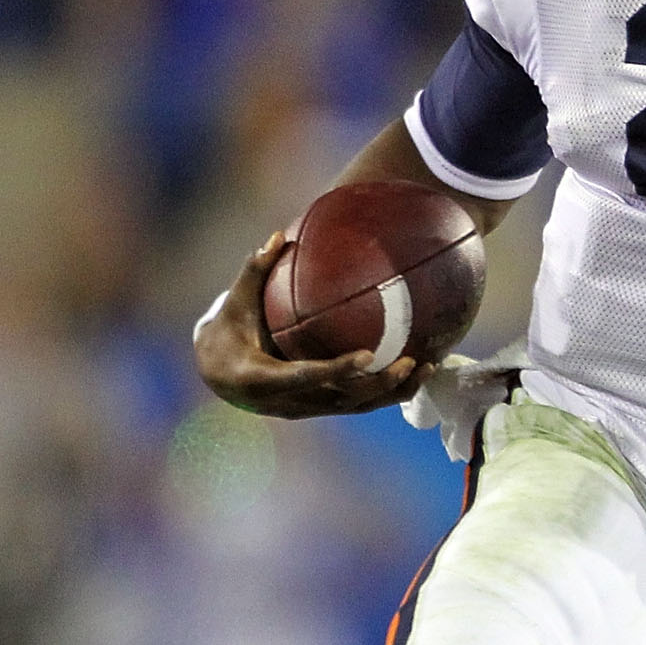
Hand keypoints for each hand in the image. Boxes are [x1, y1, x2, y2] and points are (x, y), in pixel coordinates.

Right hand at [191, 232, 421, 420]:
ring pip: (356, 407)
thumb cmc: (227, 332)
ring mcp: (307, 409)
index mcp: (263, 378)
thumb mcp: (234, 302)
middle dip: (378, 384)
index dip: (337, 370)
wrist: (218, 375)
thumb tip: (277, 236)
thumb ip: (254, 271)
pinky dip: (386, 392)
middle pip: (341, 399)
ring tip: (428, 367)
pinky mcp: (320, 407)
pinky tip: (416, 374)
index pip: (306, 376)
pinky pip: (358, 404)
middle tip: (410, 360)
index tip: (368, 356)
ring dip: (392, 391)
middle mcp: (289, 402)